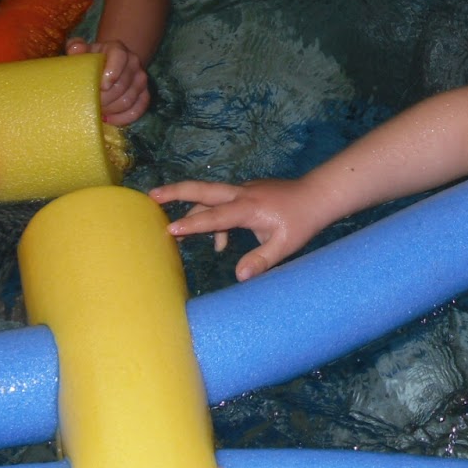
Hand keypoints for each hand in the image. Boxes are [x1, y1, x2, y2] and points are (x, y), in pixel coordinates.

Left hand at [66, 37, 150, 125]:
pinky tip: (108, 119)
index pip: (119, 57)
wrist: (110, 64)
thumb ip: (76, 47)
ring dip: (110, 109)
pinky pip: (138, 110)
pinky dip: (122, 118)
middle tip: (89, 104)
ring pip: (128, 100)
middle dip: (104, 99)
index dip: (111, 72)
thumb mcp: (82, 50)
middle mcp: (133, 62)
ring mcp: (141, 79)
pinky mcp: (144, 94)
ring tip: (96, 111)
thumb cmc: (92, 59)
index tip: (99, 86)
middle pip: (122, 85)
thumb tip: (76, 49)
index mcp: (118, 49)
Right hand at [148, 177, 319, 279]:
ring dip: (192, 210)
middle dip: (175, 192)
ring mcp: (243, 190)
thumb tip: (240, 277)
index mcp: (248, 207)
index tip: (170, 230)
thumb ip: (261, 260)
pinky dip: (213, 218)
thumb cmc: (302, 221)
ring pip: (209, 196)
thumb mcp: (284, 246)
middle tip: (150, 196)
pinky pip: (222, 202)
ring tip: (175, 232)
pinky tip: (219, 245)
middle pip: (202, 190)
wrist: (317, 195)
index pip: (215, 217)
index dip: (192, 225)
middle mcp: (241, 194)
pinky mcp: (246, 192)